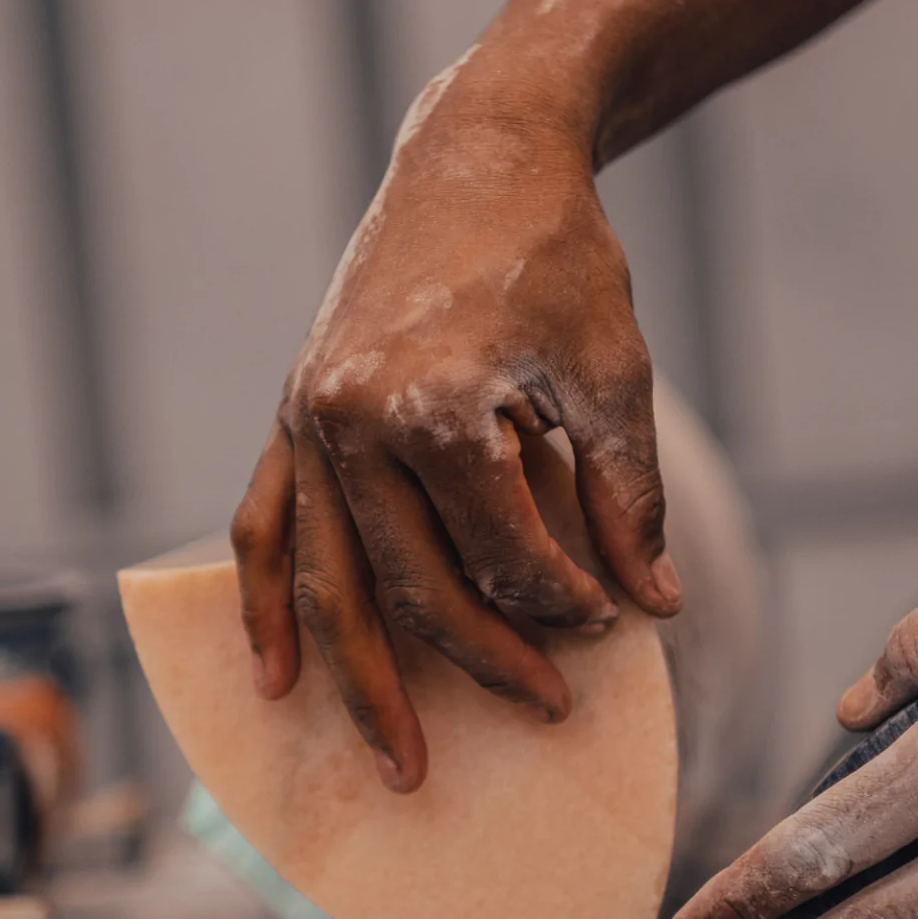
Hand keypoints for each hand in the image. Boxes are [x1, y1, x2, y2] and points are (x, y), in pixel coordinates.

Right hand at [232, 59, 681, 792]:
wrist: (477, 154)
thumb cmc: (559, 257)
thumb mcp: (612, 371)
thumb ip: (627, 495)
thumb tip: (653, 608)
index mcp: (433, 406)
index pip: (504, 556)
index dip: (567, 604)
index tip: (615, 621)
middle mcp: (350, 421)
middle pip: (414, 587)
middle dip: (486, 660)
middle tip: (543, 711)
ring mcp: (307, 422)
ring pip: (327, 583)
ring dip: (362, 682)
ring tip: (396, 763)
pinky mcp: (291, 417)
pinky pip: (264, 530)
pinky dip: (266, 608)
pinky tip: (275, 680)